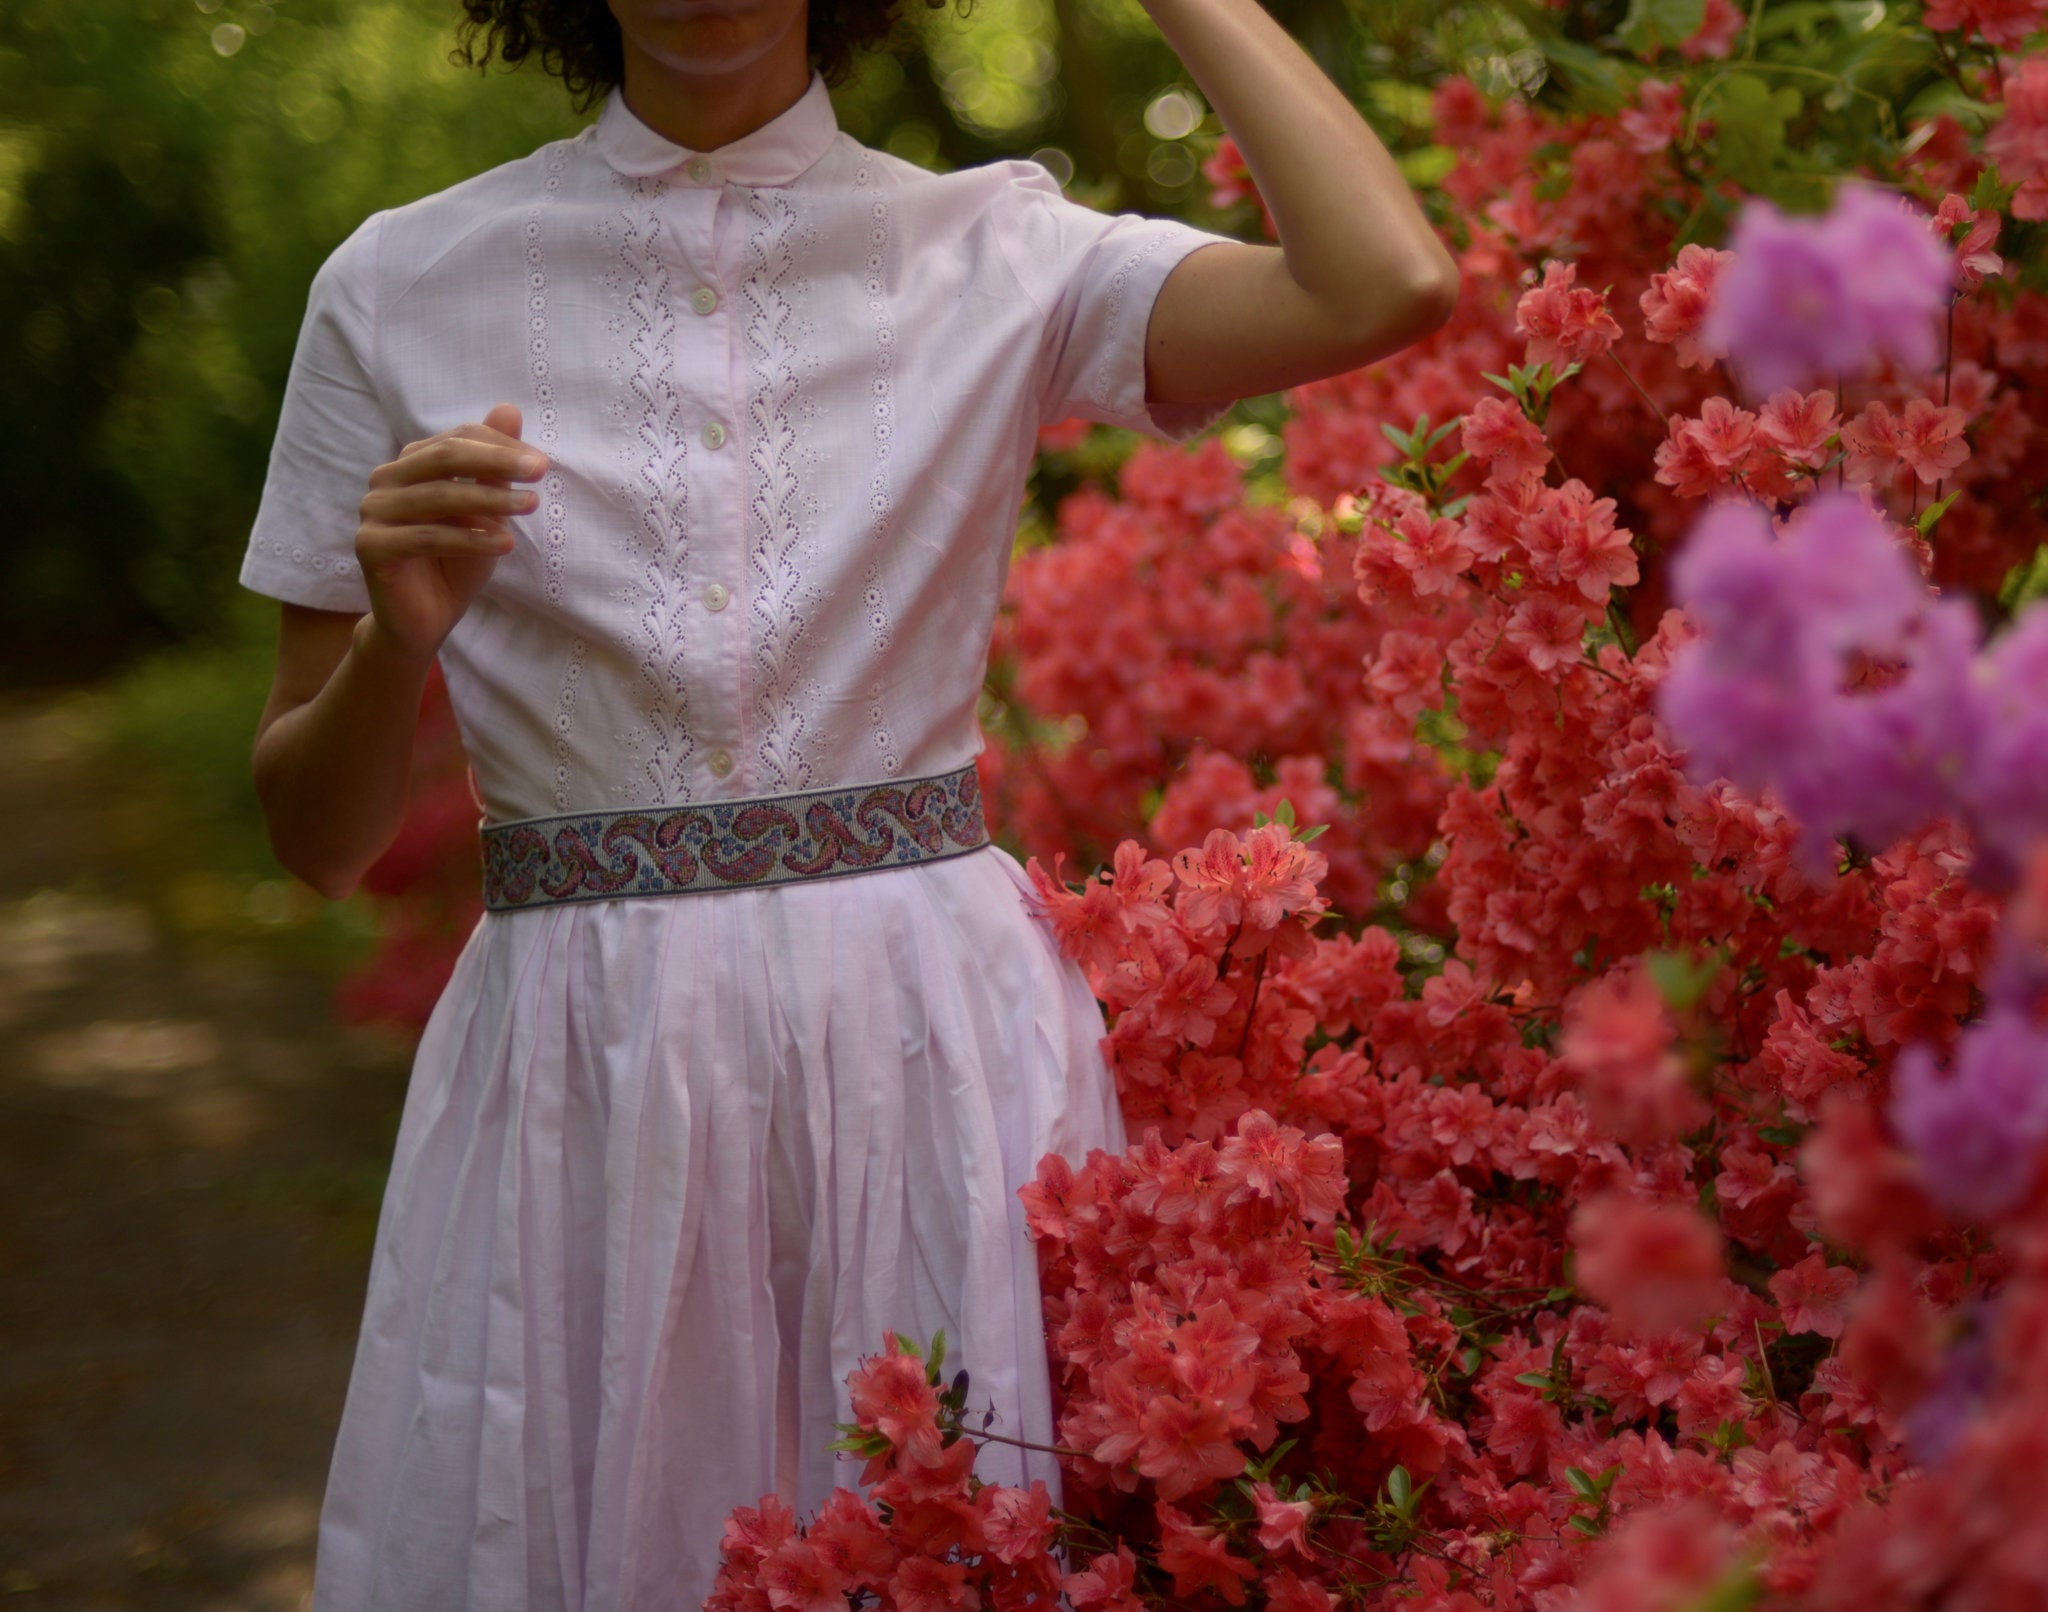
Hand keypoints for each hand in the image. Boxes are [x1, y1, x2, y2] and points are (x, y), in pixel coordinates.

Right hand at [354, 402, 544, 663]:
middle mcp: (386, 480)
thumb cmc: (456, 562)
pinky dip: (469, 538)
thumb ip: (493, 467)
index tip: (541, 463)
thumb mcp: (485, 512)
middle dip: (496, 461)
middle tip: (540, 471)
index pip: (457, 439)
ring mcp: (373, 512)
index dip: (500, 446)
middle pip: (444, 457)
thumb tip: (509, 408)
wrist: (424, 620)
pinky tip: (505, 543)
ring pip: (438, 496)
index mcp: (411, 464)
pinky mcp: (370, 546)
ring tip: (532, 506)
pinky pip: (426, 536)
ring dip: (490, 500)